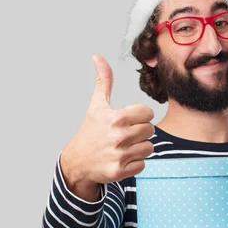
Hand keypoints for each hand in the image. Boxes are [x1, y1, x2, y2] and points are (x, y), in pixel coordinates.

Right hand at [60, 55, 154, 198]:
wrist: (77, 161)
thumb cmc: (90, 130)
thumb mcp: (96, 105)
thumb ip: (103, 81)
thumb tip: (97, 56)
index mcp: (115, 118)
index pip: (148, 113)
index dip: (140, 116)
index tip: (128, 119)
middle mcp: (118, 136)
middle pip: (150, 130)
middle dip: (140, 132)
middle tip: (126, 134)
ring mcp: (119, 155)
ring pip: (149, 148)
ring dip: (139, 147)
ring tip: (124, 146)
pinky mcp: (120, 171)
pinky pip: (143, 164)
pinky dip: (135, 163)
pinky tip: (122, 158)